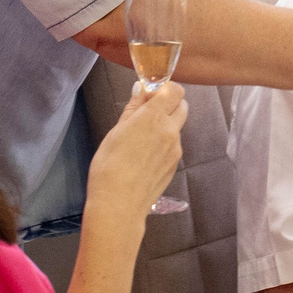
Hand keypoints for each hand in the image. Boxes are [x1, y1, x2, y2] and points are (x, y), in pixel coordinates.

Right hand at [88, 80, 185, 217]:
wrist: (119, 203)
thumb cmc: (109, 165)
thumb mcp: (116, 130)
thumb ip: (133, 108)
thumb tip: (142, 90)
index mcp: (154, 117)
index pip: (175, 90)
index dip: (163, 89)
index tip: (148, 96)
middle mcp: (170, 130)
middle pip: (182, 105)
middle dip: (168, 104)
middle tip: (146, 114)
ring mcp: (175, 149)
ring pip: (177, 127)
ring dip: (165, 125)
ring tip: (141, 140)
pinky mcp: (174, 165)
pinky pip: (173, 146)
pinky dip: (164, 144)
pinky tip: (144, 157)